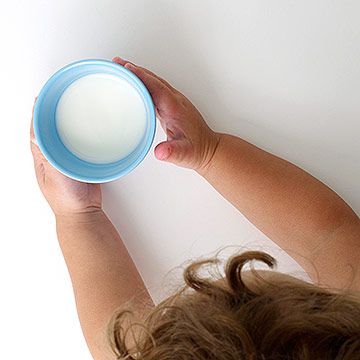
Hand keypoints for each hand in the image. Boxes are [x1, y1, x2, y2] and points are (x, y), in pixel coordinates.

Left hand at [30, 100, 101, 216]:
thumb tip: (35, 133)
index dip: (37, 115)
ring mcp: (66, 160)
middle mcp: (53, 156)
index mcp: (42, 158)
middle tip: (58, 100)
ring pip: (65, 137)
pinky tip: (87, 131)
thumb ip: (47, 155)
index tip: (41, 99)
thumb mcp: (53, 175)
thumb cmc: (65, 198)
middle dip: (51, 115)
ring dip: (67, 125)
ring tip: (72, 110)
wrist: (82, 212)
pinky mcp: (80, 162)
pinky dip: (81, 136)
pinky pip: (79, 145)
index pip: (35, 131)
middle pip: (50, 131)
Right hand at [113, 57, 219, 171]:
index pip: (157, 87)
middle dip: (135, 70)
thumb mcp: (184, 154)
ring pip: (154, 83)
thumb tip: (160, 152)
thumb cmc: (196, 150)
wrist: (207, 149)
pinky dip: (143, 84)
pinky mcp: (171, 106)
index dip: (142, 77)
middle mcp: (175, 101)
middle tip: (116, 62)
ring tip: (120, 68)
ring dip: (138, 75)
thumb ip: (172, 152)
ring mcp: (173, 102)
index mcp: (176, 108)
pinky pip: (155, 90)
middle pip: (154, 80)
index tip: (127, 68)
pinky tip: (133, 84)